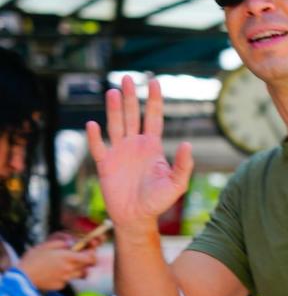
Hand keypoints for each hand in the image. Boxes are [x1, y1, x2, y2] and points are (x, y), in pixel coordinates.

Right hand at [18, 239, 96, 290]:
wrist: (22, 277)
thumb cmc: (32, 259)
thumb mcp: (46, 245)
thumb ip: (61, 243)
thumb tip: (72, 243)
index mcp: (67, 257)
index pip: (90, 257)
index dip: (92, 254)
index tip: (89, 251)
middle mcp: (70, 269)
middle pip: (87, 266)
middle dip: (86, 261)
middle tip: (78, 257)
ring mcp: (66, 279)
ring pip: (80, 274)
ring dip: (77, 269)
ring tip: (65, 265)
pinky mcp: (60, 286)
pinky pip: (68, 281)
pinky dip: (65, 276)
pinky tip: (54, 273)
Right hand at [85, 76, 192, 230]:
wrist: (137, 218)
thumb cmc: (158, 202)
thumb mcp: (177, 185)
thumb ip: (184, 165)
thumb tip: (188, 145)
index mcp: (152, 146)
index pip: (154, 117)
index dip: (155, 100)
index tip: (154, 81)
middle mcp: (135, 145)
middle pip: (132, 115)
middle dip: (131, 97)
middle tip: (127, 78)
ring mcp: (119, 153)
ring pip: (115, 125)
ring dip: (113, 109)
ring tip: (112, 91)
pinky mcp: (105, 164)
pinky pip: (97, 147)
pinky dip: (94, 137)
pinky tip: (92, 124)